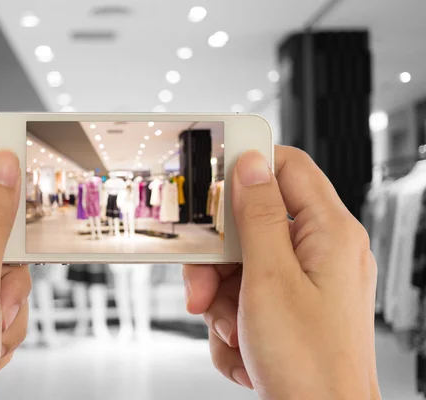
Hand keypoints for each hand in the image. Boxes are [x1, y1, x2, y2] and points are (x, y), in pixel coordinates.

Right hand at [183, 146, 380, 399]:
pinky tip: (244, 349)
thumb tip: (251, 164)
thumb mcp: (270, 279)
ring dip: (222, 300)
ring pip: (241, 265)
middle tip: (202, 286)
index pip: (288, 168)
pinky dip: (234, 322)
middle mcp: (321, 253)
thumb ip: (258, 215)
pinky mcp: (290, 309)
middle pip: (252, 225)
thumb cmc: (309, 366)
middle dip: (219, 259)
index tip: (209, 181)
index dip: (247, 167)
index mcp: (329, 233)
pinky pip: (246, 297)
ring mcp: (305, 283)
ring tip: (232, 331)